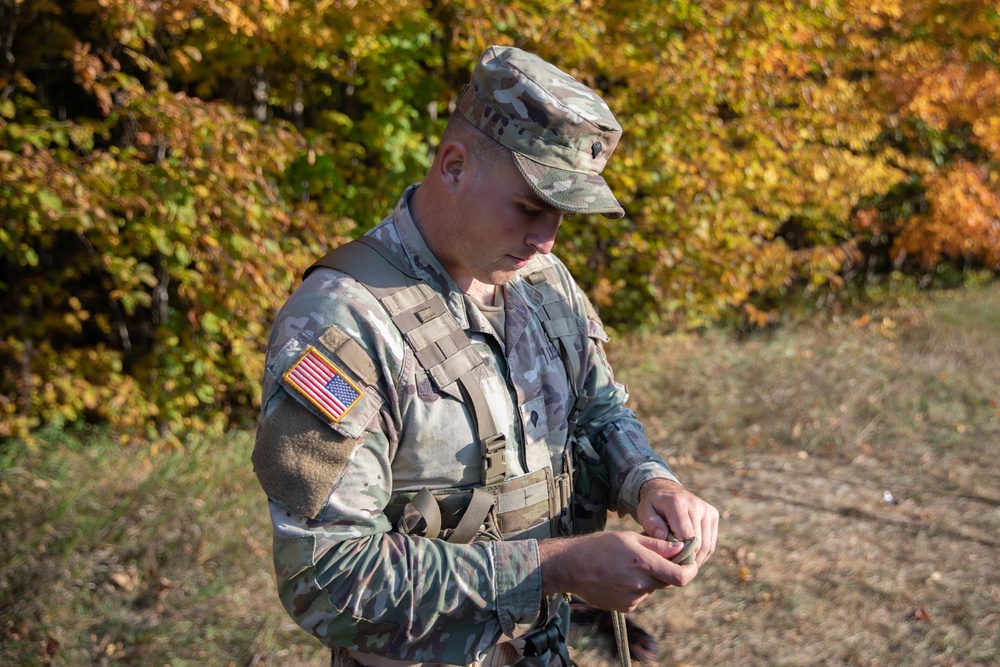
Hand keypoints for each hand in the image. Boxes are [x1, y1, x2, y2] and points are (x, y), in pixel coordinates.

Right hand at [539, 531, 697, 612]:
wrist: (571, 566)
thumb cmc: (600, 546)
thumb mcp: (629, 537)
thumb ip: (658, 545)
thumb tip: (682, 548)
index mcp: (644, 564)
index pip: (681, 576)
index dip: (690, 570)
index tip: (690, 562)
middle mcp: (640, 584)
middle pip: (667, 581)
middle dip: (666, 570)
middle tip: (653, 557)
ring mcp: (633, 599)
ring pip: (652, 587)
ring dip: (648, 577)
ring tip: (627, 565)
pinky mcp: (625, 607)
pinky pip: (640, 596)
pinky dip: (636, 586)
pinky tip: (619, 576)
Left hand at [636, 478, 718, 567]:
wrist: (666, 491)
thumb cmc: (653, 506)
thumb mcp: (644, 512)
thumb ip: (651, 524)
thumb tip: (664, 537)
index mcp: (677, 502)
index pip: (686, 534)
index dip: (678, 551)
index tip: (668, 560)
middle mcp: (696, 505)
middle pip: (698, 543)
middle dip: (687, 559)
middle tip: (675, 569)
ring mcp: (707, 510)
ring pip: (707, 545)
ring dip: (696, 560)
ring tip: (682, 567)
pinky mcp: (713, 516)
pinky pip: (711, 543)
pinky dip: (703, 555)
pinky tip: (690, 559)